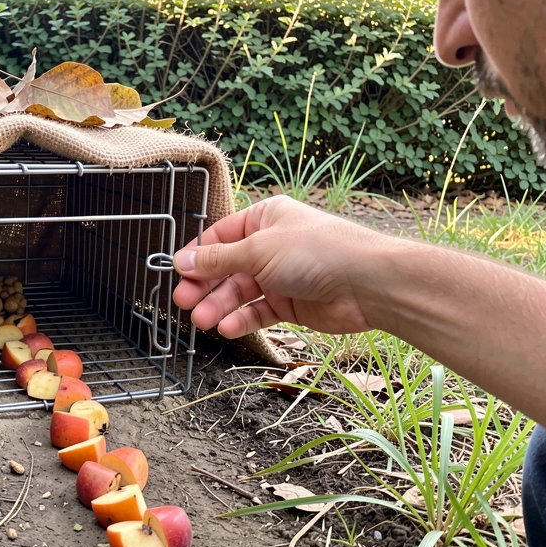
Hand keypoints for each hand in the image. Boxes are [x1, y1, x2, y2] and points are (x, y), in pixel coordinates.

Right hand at [173, 196, 395, 337]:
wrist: (367, 283)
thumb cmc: (318, 251)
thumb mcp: (258, 250)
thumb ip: (218, 260)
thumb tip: (182, 261)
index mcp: (264, 219)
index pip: (220, 237)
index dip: (198, 256)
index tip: (178, 273)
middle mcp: (270, 246)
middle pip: (227, 267)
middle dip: (205, 286)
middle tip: (184, 302)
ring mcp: (280, 276)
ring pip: (240, 293)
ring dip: (220, 306)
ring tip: (203, 321)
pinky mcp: (290, 303)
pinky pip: (258, 312)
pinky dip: (242, 320)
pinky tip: (227, 327)